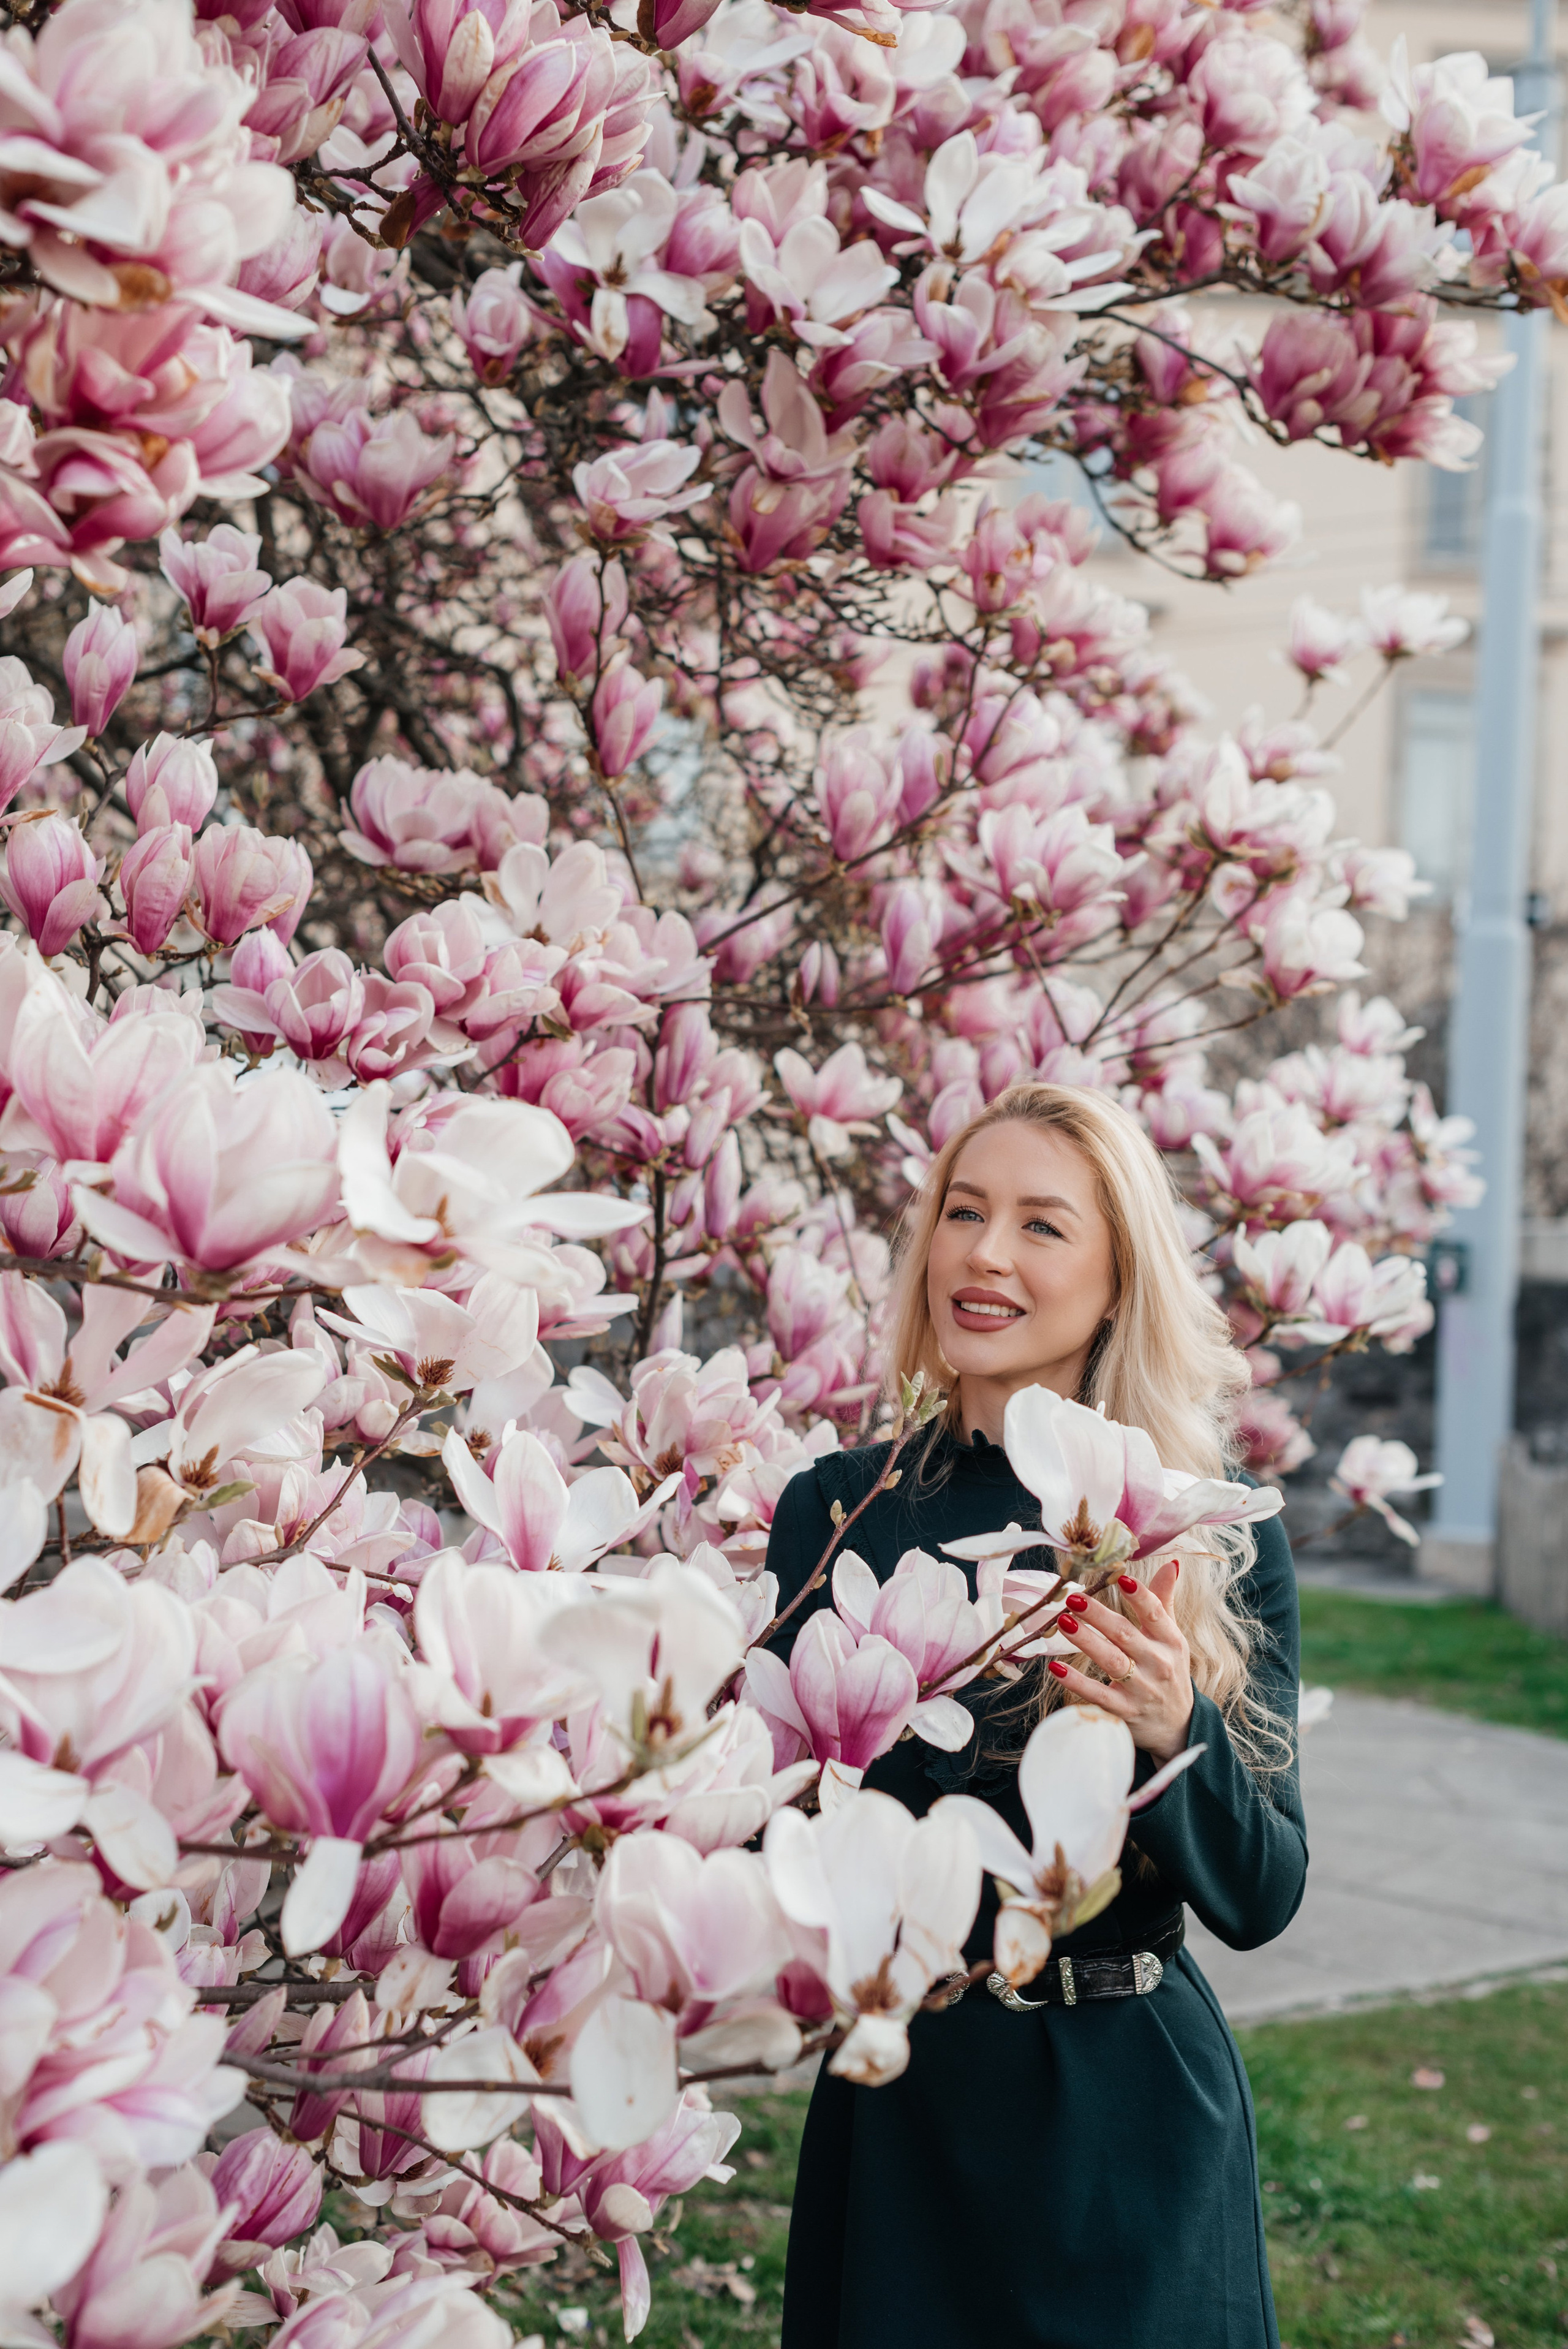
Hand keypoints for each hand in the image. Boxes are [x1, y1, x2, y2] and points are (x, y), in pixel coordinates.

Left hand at [1047, 1561, 1193, 1766]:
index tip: (1121, 1577)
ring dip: (1086, 1641)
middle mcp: (1158, 1664)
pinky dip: (1077, 1683)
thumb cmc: (1169, 1672)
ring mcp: (1141, 1689)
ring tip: (1062, 1622)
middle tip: (1073, 1597)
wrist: (1178, 1726)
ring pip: (1111, 1661)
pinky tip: (1056, 1667)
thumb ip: (1164, 1602)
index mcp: (1171, 1642)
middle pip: (1125, 1635)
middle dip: (1098, 1615)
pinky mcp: (1124, 1711)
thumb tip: (1172, 1564)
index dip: (1140, 1595)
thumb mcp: (1172, 1639)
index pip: (1155, 1614)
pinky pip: (1098, 1695)